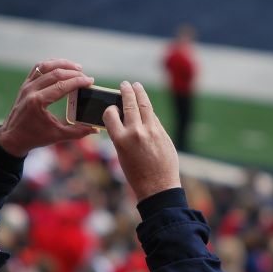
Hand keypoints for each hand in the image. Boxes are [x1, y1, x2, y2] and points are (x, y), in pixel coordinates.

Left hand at [0, 59, 95, 156]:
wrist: (12, 138)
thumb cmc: (34, 137)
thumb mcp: (57, 136)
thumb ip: (77, 132)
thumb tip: (95, 129)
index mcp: (38, 102)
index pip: (62, 85)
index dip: (78, 81)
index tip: (90, 81)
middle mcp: (31, 90)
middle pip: (56, 73)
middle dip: (74, 73)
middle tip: (86, 77)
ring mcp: (26, 86)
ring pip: (45, 66)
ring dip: (62, 64)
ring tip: (77, 67)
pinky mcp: (25, 85)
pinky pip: (38, 68)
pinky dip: (51, 64)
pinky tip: (62, 67)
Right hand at [103, 81, 180, 201]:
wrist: (158, 187)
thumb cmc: (136, 174)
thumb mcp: (121, 155)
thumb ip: (122, 135)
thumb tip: (124, 118)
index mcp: (120, 140)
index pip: (110, 114)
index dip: (109, 109)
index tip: (111, 107)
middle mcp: (135, 132)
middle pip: (130, 104)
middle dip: (126, 91)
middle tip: (124, 84)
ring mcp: (151, 131)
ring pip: (145, 105)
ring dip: (140, 93)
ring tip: (136, 86)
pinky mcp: (162, 133)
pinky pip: (154, 117)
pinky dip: (148, 110)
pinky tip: (146, 105)